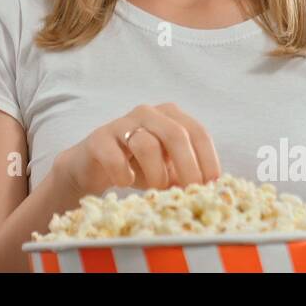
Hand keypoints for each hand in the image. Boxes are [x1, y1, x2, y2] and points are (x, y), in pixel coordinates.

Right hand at [51, 103, 221, 198]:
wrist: (93, 167)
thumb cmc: (137, 166)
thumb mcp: (168, 170)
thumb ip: (186, 174)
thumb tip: (206, 190)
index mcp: (171, 116)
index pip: (198, 132)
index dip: (208, 159)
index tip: (211, 185)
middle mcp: (148, 113)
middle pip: (176, 134)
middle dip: (187, 166)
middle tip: (189, 192)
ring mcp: (122, 123)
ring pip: (146, 144)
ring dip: (156, 173)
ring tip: (156, 188)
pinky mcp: (99, 138)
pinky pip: (114, 156)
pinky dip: (123, 174)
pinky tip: (125, 182)